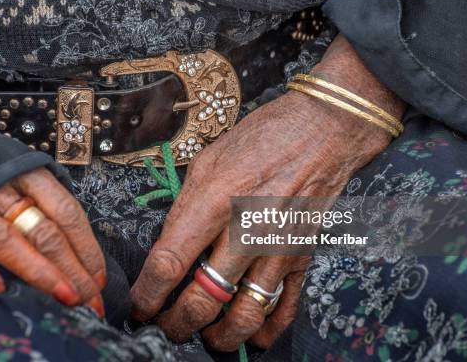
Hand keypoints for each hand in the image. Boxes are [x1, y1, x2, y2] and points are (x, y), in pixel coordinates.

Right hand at [0, 167, 106, 315]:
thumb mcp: (14, 178)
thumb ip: (42, 206)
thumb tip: (80, 255)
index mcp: (23, 172)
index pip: (65, 211)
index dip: (86, 247)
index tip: (98, 278)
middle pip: (42, 230)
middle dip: (72, 268)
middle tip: (89, 299)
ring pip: (4, 240)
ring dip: (38, 271)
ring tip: (64, 297)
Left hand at [129, 35, 405, 349]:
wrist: (326, 129)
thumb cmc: (265, 136)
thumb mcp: (209, 159)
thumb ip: (187, 204)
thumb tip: (170, 245)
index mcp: (216, 199)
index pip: (171, 261)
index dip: (149, 293)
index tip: (140, 305)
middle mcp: (247, 229)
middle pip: (204, 298)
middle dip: (176, 323)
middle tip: (165, 326)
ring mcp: (279, 247)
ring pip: (244, 314)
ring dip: (218, 336)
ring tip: (202, 337)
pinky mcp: (303, 255)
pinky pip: (285, 307)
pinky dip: (264, 330)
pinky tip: (248, 336)